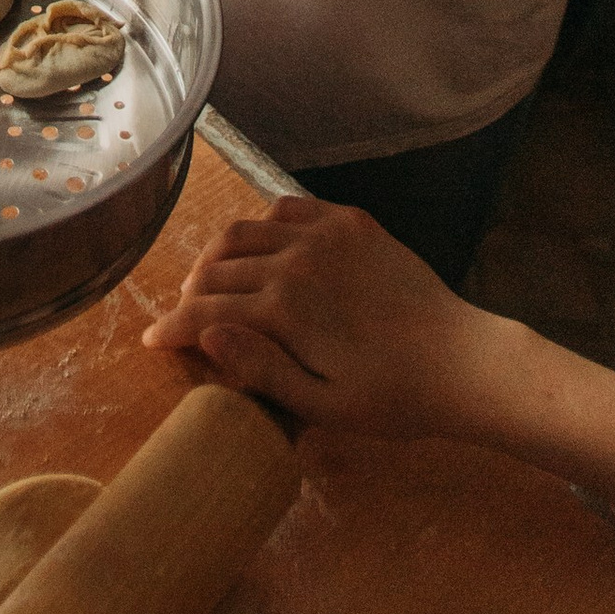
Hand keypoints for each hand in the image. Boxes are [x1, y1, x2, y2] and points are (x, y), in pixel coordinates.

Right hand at [145, 196, 517, 441]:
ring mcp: (325, 233)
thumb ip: (260, 369)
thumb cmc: (391, 398)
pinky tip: (263, 248)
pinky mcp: (352, 222)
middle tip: (184, 316)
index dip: (173, 327)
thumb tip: (205, 334)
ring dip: (218, 255)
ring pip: (244, 230)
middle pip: (217, 267)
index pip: (206, 310)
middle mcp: (296, 258)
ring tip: (212, 281)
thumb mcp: (322, 405)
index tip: (153, 342)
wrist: (461, 360)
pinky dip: (263, 225)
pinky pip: (289, 208)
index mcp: (284, 308)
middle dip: (190, 293)